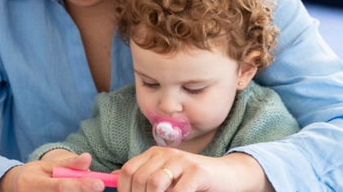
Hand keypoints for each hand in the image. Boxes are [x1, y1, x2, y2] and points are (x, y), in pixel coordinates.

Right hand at [0, 151, 107, 191]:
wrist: (15, 189)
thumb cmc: (33, 176)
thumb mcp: (46, 166)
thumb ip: (68, 164)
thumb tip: (88, 158)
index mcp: (35, 184)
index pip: (62, 187)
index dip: (81, 186)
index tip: (99, 184)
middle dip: (82, 190)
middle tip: (89, 184)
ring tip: (70, 185)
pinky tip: (67, 190)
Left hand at [117, 147, 270, 191]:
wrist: (229, 175)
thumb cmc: (194, 181)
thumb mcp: (167, 178)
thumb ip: (143, 176)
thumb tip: (113, 178)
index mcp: (154, 154)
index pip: (128, 170)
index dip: (124, 190)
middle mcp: (166, 154)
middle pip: (139, 178)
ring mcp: (182, 161)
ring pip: (155, 183)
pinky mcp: (197, 172)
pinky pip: (178, 191)